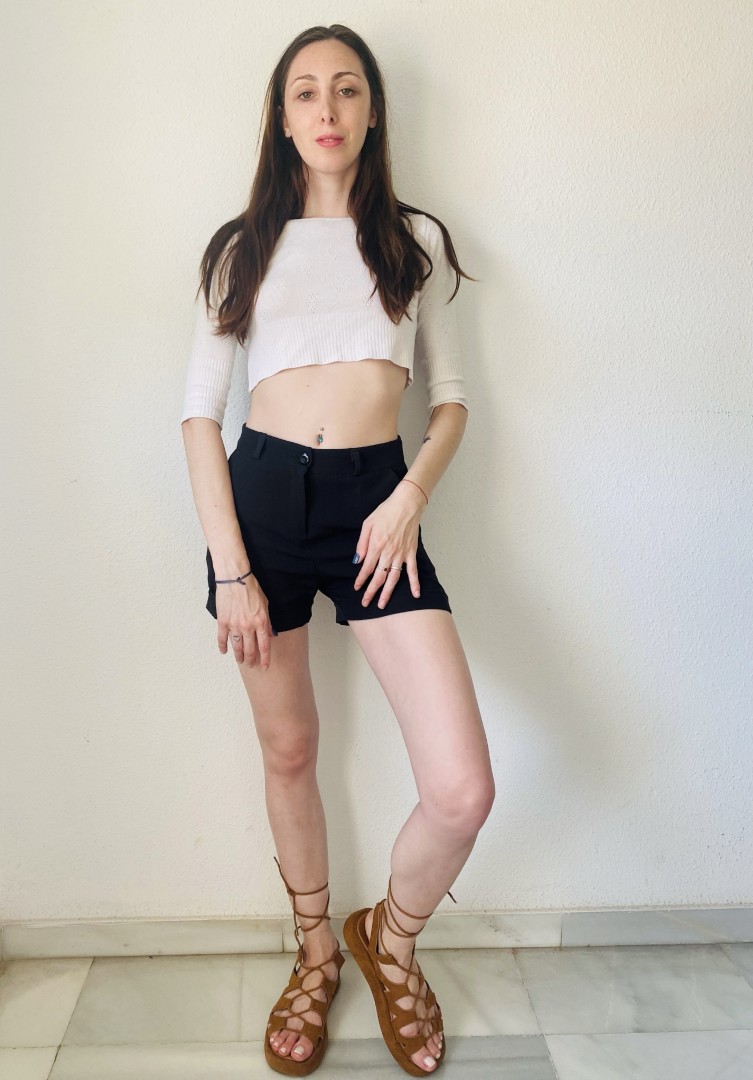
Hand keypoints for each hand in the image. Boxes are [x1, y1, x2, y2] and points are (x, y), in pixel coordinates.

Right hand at [216, 572, 272, 668]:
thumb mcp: (265, 604)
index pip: (264, 646)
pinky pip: (222, 638)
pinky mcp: (223, 622)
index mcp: (261, 622)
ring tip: (240, 660)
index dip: (265, 659)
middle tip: (251, 664)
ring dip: (239, 656)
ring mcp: (234, 625)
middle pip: (250, 649)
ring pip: (237, 646)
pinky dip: (223, 646)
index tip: (265, 667)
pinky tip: (224, 651)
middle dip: (251, 659)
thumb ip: (267, 621)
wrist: (235, 578)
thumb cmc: (251, 588)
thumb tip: (268, 633)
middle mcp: (248, 627)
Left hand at [353, 481, 426, 608]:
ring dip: (388, 592)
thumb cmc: (386, 511)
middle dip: (371, 592)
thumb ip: (362, 543)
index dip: (361, 580)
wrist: (407, 504)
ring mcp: (401, 554)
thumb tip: (358, 560)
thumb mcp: (368, 523)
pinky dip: (415, 583)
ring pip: (393, 578)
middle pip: (379, 577)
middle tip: (365, 603)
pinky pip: (413, 571)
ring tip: (382, 604)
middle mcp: (388, 553)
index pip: (367, 568)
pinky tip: (415, 594)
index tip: (357, 588)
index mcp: (376, 545)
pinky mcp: (411, 552)